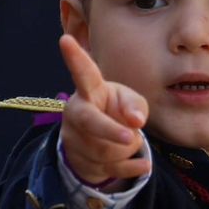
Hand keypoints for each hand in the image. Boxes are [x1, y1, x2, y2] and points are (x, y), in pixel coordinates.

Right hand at [58, 34, 148, 186]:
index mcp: (89, 91)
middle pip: (90, 122)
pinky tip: (143, 165)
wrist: (94, 142)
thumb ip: (134, 104)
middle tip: (130, 137)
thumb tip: (135, 120)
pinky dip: (131, 168)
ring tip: (129, 139)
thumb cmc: (114, 110)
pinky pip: (111, 169)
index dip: (74, 58)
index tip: (64, 39)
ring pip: (106, 150)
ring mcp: (75, 139)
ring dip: (127, 149)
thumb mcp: (128, 101)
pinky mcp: (81, 161)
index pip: (83, 73)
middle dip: (110, 131)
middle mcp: (76, 113)